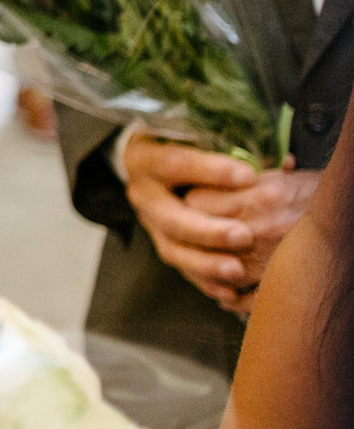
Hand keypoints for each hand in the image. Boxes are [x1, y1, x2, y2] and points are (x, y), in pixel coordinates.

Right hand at [121, 135, 303, 314]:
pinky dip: (206, 281)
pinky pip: (182, 269)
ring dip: (206, 262)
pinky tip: (231, 291)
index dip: (211, 171)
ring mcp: (150, 223)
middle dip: (208, 230)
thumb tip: (285, 162)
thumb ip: (231, 148)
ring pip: (173, 248)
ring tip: (237, 270)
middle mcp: (143, 193)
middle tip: (244, 235)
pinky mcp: (163, 244)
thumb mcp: (196, 136)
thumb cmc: (185, 145)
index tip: (250, 177)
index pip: (176, 163)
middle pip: (171, 217)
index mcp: (146, 158)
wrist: (152, 165)